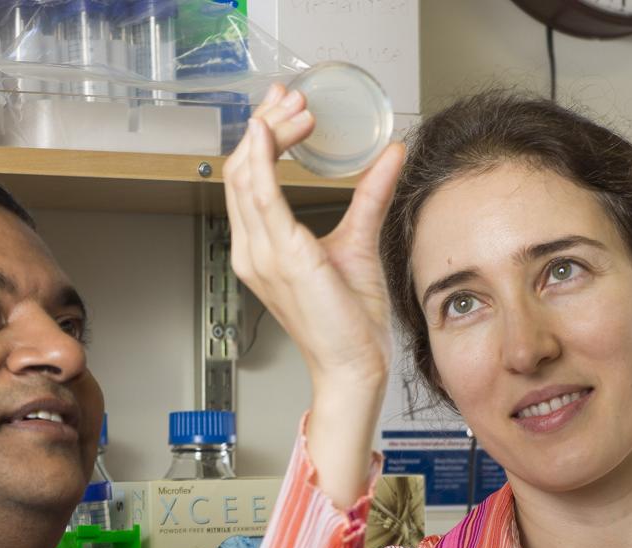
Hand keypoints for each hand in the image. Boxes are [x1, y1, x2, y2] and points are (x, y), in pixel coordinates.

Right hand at [223, 84, 405, 394]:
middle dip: (264, 124)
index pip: (247, 179)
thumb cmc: (349, 322)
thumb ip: (370, 195)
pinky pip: (261, 198)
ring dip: (268, 132)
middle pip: (240, 169)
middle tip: (292, 97)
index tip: (286, 106)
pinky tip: (272, 131)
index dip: (261, 136)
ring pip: (245, 175)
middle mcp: (253, 251)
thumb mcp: (358, 242)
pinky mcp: (285, 258)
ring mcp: (263, 255)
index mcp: (262, 249)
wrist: (353, 366)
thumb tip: (390, 155)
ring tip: (296, 108)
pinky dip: (263, 159)